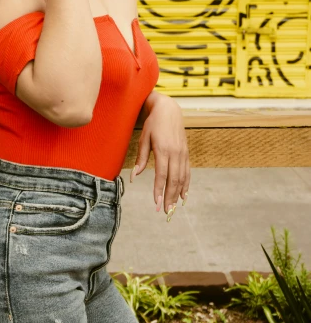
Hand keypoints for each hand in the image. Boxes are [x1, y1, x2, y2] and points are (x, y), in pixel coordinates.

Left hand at [129, 94, 189, 220]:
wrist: (169, 110)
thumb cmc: (153, 124)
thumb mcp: (143, 138)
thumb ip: (141, 158)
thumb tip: (134, 177)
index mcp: (163, 149)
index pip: (161, 174)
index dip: (159, 189)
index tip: (156, 202)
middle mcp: (175, 153)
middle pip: (174, 179)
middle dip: (170, 197)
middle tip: (165, 211)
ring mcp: (182, 154)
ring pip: (182, 178)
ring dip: (178, 194)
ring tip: (173, 207)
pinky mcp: (186, 153)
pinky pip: (187, 172)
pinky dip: (186, 185)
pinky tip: (184, 196)